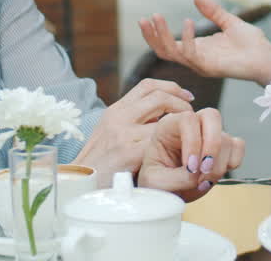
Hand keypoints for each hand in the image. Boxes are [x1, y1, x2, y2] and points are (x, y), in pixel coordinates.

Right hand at [74, 79, 194, 184]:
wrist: (79, 184)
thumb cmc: (100, 164)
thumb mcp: (111, 134)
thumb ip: (132, 122)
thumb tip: (161, 115)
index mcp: (116, 110)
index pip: (148, 85)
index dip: (172, 87)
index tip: (187, 98)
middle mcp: (119, 117)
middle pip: (159, 96)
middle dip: (182, 104)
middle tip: (192, 116)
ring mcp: (123, 133)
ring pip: (163, 118)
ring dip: (181, 124)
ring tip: (188, 136)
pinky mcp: (129, 152)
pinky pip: (160, 141)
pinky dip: (174, 144)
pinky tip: (180, 152)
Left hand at [138, 108, 244, 202]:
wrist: (165, 190)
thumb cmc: (155, 181)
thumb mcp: (156, 182)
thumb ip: (177, 177)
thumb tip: (199, 174)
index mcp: (168, 126)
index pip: (187, 119)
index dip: (193, 142)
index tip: (190, 167)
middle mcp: (191, 126)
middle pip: (212, 116)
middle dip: (212, 145)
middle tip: (204, 170)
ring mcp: (208, 135)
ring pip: (226, 138)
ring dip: (218, 164)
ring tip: (202, 181)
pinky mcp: (222, 147)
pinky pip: (238, 146)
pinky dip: (232, 162)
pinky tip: (214, 174)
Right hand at [139, 0, 270, 83]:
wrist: (267, 57)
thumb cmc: (252, 44)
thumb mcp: (229, 22)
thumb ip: (213, 12)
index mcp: (197, 49)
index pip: (168, 45)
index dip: (155, 33)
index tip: (148, 17)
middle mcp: (195, 59)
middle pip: (164, 51)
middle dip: (151, 36)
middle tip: (144, 19)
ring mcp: (201, 65)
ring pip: (171, 54)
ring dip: (162, 36)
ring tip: (157, 17)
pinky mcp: (210, 67)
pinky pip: (191, 55)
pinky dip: (186, 38)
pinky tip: (188, 21)